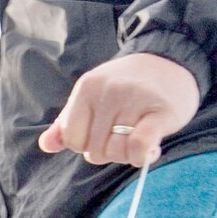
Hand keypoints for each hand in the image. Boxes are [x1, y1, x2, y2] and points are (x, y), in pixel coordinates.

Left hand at [38, 52, 199, 167]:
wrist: (170, 60)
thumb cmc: (128, 86)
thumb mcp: (92, 96)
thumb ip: (68, 122)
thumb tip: (45, 145)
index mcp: (86, 88)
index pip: (72, 140)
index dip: (87, 146)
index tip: (104, 134)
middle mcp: (107, 92)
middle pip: (95, 150)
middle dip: (110, 152)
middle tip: (125, 135)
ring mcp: (133, 100)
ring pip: (117, 151)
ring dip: (129, 155)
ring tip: (139, 139)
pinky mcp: (160, 112)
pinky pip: (139, 146)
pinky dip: (141, 156)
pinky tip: (150, 151)